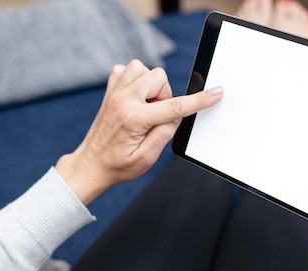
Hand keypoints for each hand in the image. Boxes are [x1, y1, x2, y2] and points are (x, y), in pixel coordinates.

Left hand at [56, 60, 223, 204]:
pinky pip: (126, 69)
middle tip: (155, 118)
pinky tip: (134, 98)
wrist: (90, 165)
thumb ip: (165, 133)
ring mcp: (114, 93)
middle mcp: (123, 100)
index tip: (216, 92)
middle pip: (159, 77)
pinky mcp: (110, 90)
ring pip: (143, 68)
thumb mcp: (147, 158)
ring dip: (151, 86)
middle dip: (164, 96)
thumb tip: (177, 115)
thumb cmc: (118, 166)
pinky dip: (135, 79)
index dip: (199, 100)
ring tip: (145, 107)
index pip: (174, 106)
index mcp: (134, 119)